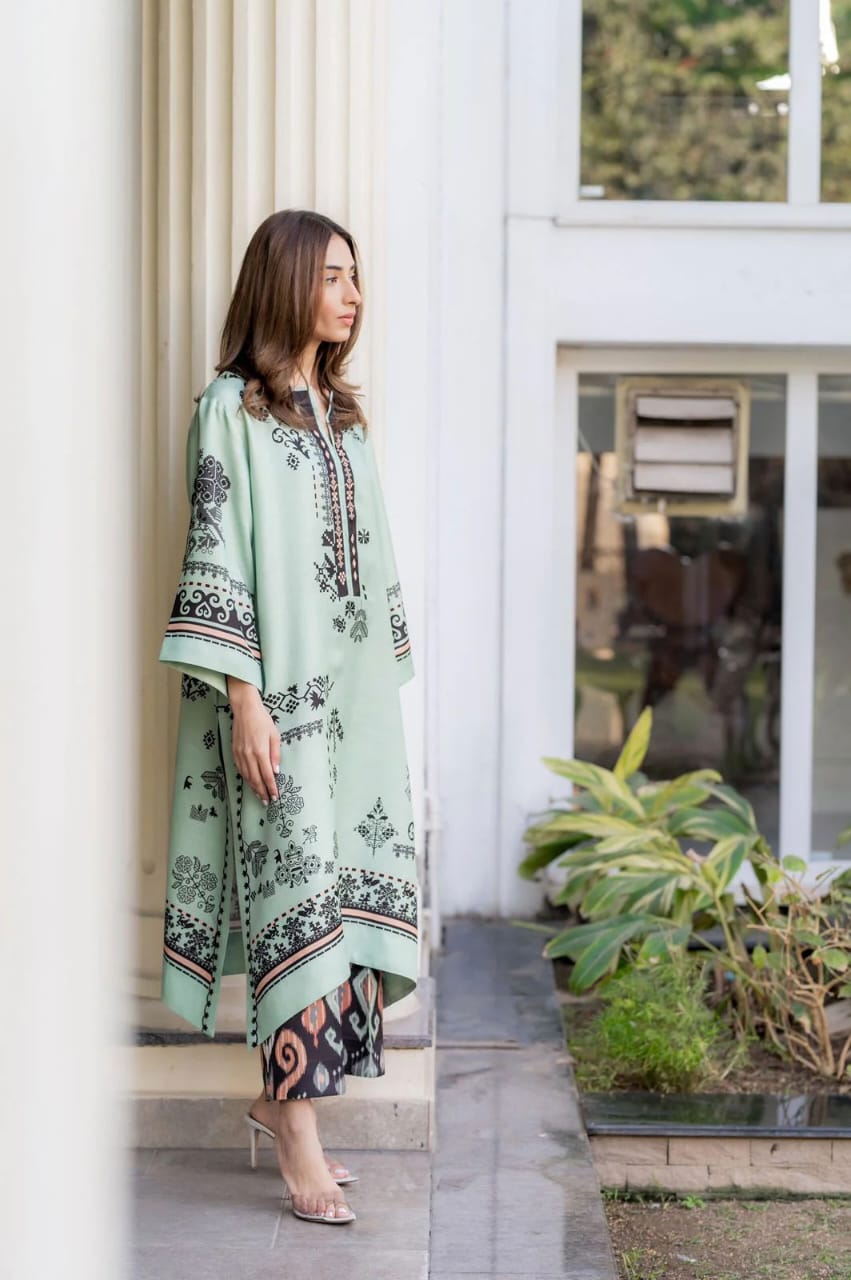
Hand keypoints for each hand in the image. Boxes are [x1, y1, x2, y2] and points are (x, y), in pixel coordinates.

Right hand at [227, 677, 280, 803]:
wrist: (245, 710)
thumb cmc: (262, 720)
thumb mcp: (275, 736)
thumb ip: (275, 755)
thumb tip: (276, 772)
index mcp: (260, 752)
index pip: (267, 775)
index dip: (271, 788)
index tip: (275, 797)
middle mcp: (249, 755)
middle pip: (255, 779)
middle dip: (262, 792)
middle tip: (267, 801)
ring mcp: (240, 754)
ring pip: (247, 776)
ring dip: (253, 787)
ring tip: (259, 796)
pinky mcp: (234, 752)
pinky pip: (240, 769)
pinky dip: (246, 778)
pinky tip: (250, 782)